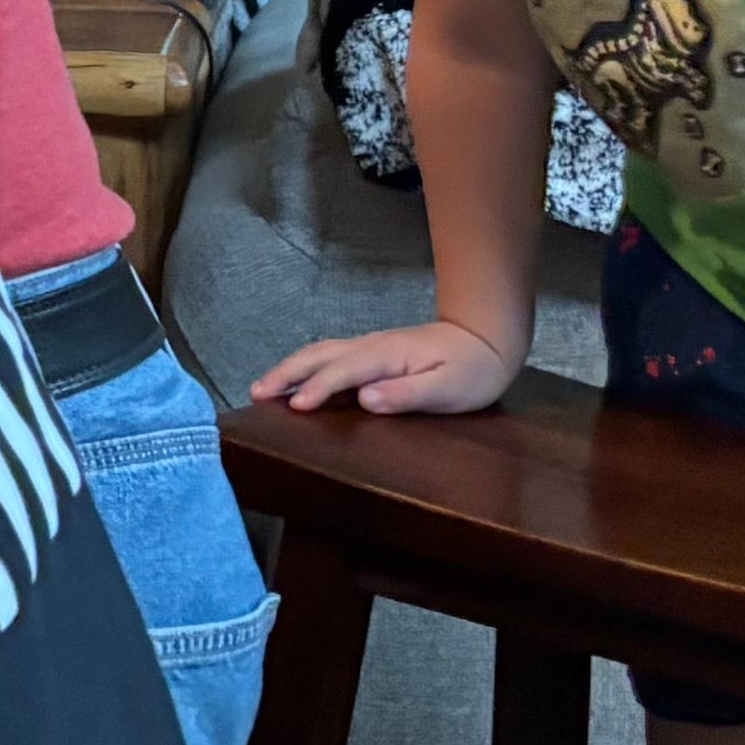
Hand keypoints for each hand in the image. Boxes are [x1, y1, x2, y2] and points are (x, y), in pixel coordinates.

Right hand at [250, 320, 521, 416]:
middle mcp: (371, 346)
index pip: (343, 371)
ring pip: (319, 352)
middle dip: (285, 372)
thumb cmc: (472, 370)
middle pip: (319, 355)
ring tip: (263, 388)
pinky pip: (328, 356)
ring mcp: (370, 346)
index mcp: (387, 355)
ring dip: (288, 367)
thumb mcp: (449, 389)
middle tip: (256, 393)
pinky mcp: (372, 352)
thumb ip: (407, 393)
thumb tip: (365, 398)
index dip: (317, 388)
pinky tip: (295, 380)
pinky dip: (304, 365)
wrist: (487, 338)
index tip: (293, 406)